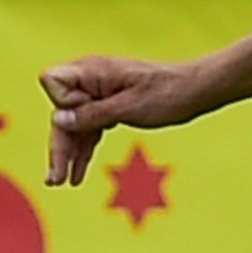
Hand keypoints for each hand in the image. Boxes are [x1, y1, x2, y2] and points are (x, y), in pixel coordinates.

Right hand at [39, 54, 208, 185]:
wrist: (198, 90)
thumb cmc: (168, 93)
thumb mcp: (130, 107)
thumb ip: (93, 114)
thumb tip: (58, 119)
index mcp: (91, 70)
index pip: (53, 81)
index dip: (64, 102)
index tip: (87, 113)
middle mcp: (90, 79)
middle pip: (61, 111)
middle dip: (59, 144)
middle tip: (55, 179)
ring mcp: (98, 93)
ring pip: (74, 124)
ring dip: (68, 153)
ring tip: (60, 182)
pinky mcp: (109, 106)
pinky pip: (90, 129)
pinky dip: (85, 149)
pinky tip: (77, 174)